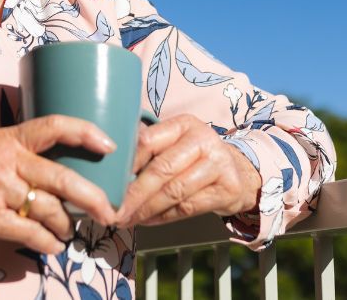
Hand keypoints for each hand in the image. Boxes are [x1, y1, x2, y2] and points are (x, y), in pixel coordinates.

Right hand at [0, 115, 117, 253]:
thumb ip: (21, 156)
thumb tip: (61, 174)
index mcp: (8, 138)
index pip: (54, 126)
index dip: (86, 132)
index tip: (110, 145)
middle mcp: (5, 160)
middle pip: (62, 177)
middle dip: (93, 197)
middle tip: (110, 210)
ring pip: (49, 209)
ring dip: (65, 225)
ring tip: (69, 231)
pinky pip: (29, 233)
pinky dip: (47, 243)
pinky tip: (53, 247)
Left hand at [116, 114, 261, 227]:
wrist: (238, 172)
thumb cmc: (195, 158)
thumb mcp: (175, 143)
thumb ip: (149, 148)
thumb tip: (110, 165)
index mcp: (184, 124)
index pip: (149, 141)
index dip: (127, 164)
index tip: (108, 182)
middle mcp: (203, 139)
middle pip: (162, 169)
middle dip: (134, 194)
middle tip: (115, 211)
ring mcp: (219, 163)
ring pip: (175, 191)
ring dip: (147, 209)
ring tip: (127, 219)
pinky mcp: (228, 187)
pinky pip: (188, 207)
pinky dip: (164, 217)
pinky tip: (148, 221)